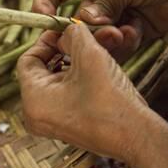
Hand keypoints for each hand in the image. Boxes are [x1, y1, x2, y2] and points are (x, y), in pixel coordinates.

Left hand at [16, 23, 167, 167]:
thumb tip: (66, 30)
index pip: (28, 60)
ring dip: (76, 60)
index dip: (45, 41)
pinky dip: (81, 76)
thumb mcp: (89, 55)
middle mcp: (37, 114)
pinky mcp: (71, 124)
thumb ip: (73, 35)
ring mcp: (54, 121)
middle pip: (43, 69)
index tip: (63, 30)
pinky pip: (68, 92)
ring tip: (95, 48)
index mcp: (33, 101)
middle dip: (64, 49)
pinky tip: (99, 66)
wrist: (139, 137)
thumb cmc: (111, 100)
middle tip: (81, 37)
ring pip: (59, 79)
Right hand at [33, 0, 167, 60]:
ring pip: (95, 37)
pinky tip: (134, 33)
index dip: (44, 3)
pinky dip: (123, 42)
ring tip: (122, 33)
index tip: (43, 19)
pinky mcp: (129, 30)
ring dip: (105, 39)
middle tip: (92, 36)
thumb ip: (104, 3)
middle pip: (74, 20)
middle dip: (81, 31)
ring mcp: (113, 15)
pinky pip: (117, 44)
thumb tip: (85, 24)